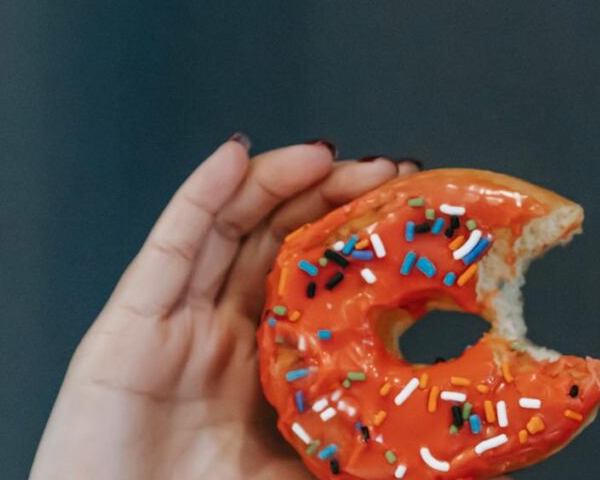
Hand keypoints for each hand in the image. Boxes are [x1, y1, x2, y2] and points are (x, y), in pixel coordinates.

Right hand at [31, 136, 417, 478]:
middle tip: (385, 170)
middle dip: (326, 195)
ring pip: (225, 227)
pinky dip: (201, 195)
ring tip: (326, 152)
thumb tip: (472, 473)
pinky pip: (168, 249)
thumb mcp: (308, 478)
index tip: (410, 209)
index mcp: (262, 366)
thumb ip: (369, 462)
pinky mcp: (127, 330)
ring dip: (274, 180)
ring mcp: (172, 326)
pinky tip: (235, 157)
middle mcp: (217, 335)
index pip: (312, 277)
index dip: (354, 237)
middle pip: (273, 239)